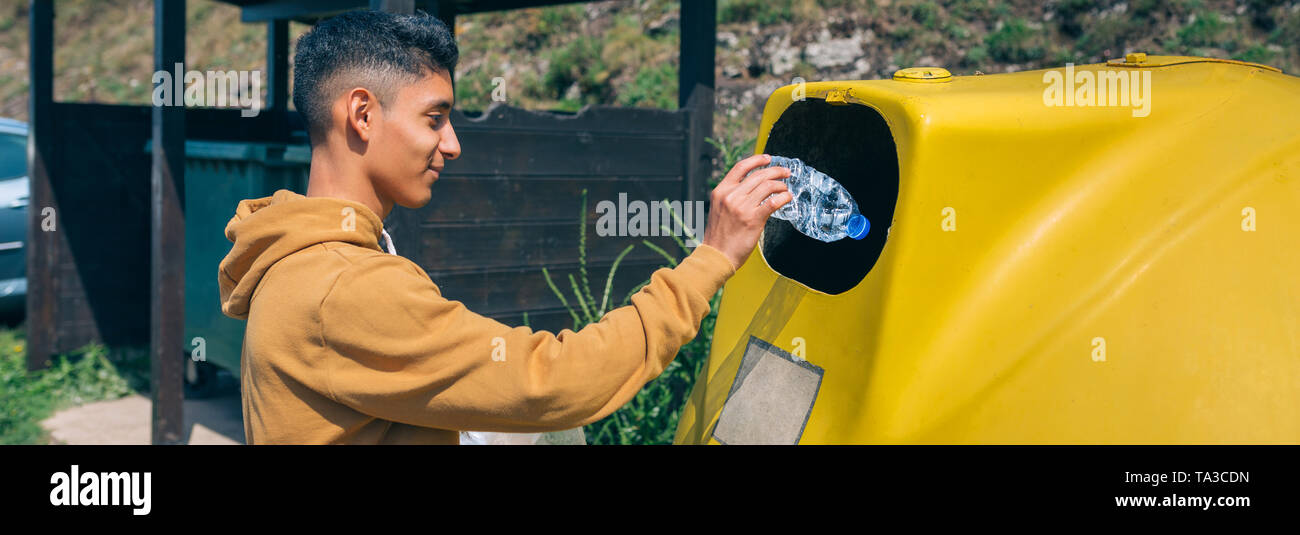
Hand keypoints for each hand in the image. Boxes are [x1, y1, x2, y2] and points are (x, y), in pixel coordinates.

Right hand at [700, 154, 792, 268]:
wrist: (717, 256)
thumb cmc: (719, 235)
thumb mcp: (718, 209)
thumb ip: (731, 196)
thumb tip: (752, 187)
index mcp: (721, 191)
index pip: (741, 167)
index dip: (757, 160)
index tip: (768, 158)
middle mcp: (731, 196)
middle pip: (758, 175)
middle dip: (776, 171)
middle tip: (785, 173)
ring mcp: (742, 207)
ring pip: (768, 186)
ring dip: (781, 185)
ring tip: (785, 188)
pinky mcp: (753, 219)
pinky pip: (774, 202)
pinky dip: (784, 197)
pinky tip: (787, 198)